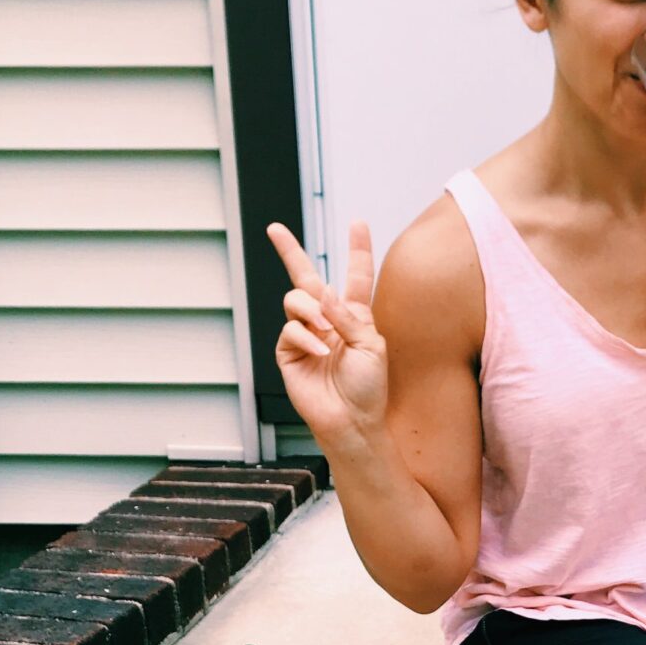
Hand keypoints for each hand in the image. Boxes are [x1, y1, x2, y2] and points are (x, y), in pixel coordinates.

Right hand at [265, 217, 388, 442]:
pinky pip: (290, 330)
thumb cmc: (368, 387)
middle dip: (289, 251)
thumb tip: (323, 292)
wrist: (351, 421)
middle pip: (306, 277)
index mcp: (354, 316)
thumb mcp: (371, 346)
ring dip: (310, 310)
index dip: (357, 250)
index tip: (358, 223)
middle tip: (274, 229)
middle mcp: (327, 320)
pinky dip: (305, 338)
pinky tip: (319, 352)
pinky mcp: (288, 352)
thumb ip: (348, 316)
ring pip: (296, 300)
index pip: (356, 276)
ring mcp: (305, 335)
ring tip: (324, 331)